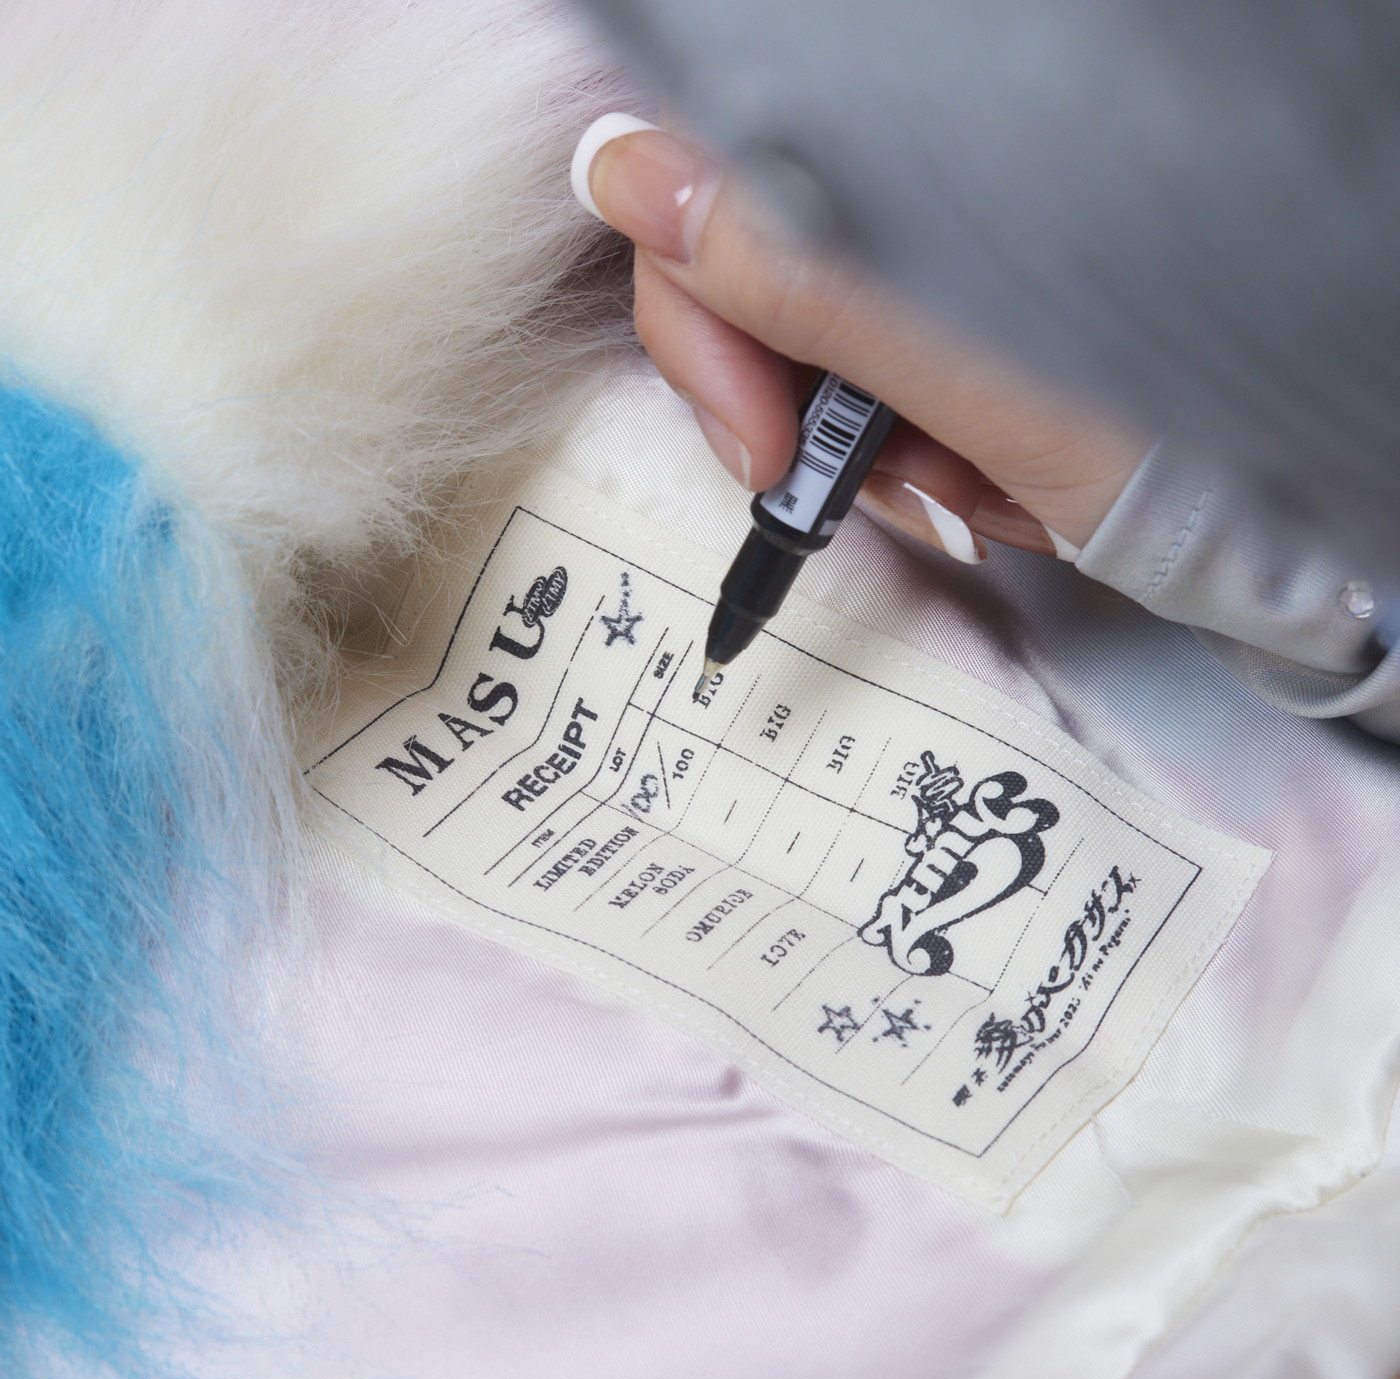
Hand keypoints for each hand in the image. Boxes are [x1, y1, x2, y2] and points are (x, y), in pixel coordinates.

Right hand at [573, 115, 1150, 560]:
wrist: (1256, 506)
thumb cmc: (1158, 429)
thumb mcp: (972, 368)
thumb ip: (800, 273)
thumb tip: (627, 171)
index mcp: (887, 174)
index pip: (698, 197)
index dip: (697, 323)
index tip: (757, 440)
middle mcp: (883, 207)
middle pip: (731, 285)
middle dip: (777, 410)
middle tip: (846, 483)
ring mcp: (906, 273)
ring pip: (789, 361)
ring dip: (851, 452)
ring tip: (959, 482)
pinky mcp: (928, 336)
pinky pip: (852, 404)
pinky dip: (895, 462)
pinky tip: (967, 475)